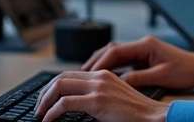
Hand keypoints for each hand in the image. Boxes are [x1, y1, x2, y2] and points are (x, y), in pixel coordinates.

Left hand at [33, 70, 167, 121]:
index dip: (53, 87)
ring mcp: (98, 87)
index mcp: (104, 75)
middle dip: (44, 93)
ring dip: (45, 101)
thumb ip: (98, 96)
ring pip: (59, 86)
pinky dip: (52, 112)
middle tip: (39, 108)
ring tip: (40, 114)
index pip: (70, 75)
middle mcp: (100, 77)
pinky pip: (65, 103)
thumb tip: (77, 105)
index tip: (46, 100)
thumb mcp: (115, 99)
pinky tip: (49, 120)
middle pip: (60, 77)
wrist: (154, 117)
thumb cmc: (138, 113)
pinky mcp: (98, 101)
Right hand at [82, 35, 193, 90]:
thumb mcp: (162, 76)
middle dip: (95, 62)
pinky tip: (105, 78)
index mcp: (145, 45)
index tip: (88, 74)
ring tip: (88, 76)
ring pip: (115, 55)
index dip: (99, 63)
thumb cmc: (187, 70)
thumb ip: (139, 78)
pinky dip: (112, 68)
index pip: (115, 51)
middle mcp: (142, 45)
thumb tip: (119, 82)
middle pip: (111, 50)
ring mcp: (143, 51)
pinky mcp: (145, 58)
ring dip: (102, 64)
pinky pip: (123, 61)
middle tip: (81, 74)